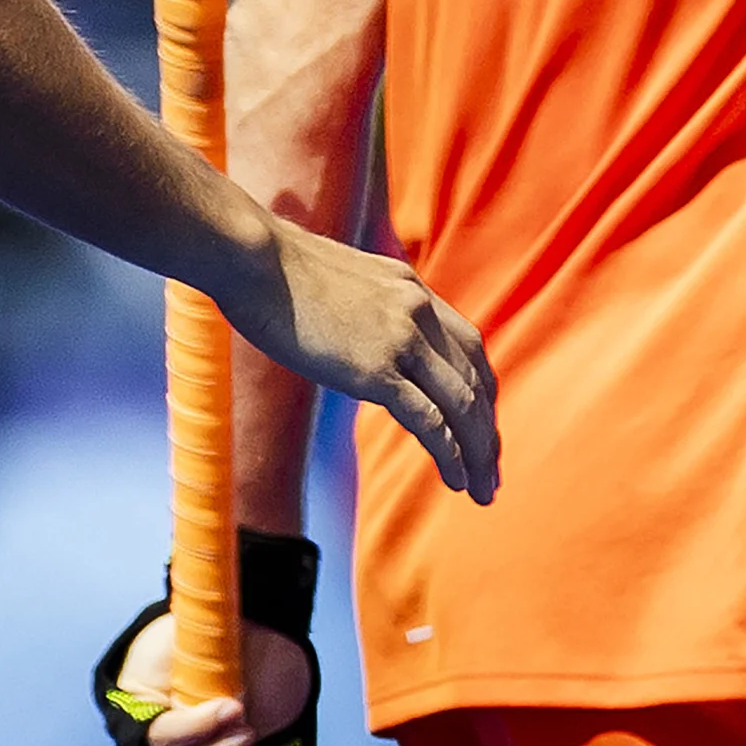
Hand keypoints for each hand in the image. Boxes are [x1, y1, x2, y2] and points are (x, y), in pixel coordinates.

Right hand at [209, 216, 497, 501]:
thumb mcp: (339, 280)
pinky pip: (427, 418)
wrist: (252, 256)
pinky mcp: (374, 369)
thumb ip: (364, 306)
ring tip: (484, 489)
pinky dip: (448, 452)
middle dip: (488, 430)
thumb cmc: (273, 268)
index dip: (481, 391)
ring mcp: (401, 339)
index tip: (484, 424)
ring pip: (460, 405)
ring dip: (478, 451)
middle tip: (494, 471)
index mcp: (413, 291)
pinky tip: (456, 478)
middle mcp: (420, 313)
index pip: (469, 348)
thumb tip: (355, 331)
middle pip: (474, 380)